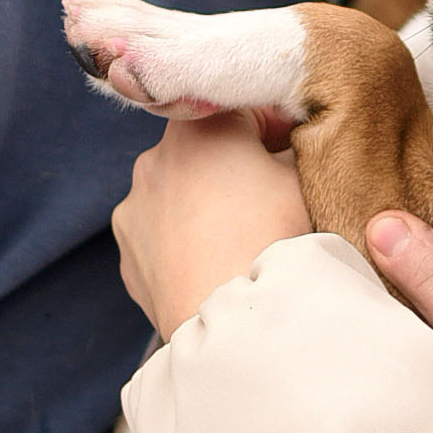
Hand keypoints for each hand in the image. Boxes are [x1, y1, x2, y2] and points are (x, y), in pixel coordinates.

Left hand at [114, 115, 310, 341]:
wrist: (236, 324)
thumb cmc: (275, 241)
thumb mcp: (305, 179)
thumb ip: (296, 147)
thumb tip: (288, 145)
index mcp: (200, 125)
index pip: (246, 108)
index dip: (277, 131)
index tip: (293, 159)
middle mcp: (154, 157)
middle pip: (207, 149)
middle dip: (236, 167)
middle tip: (271, 202)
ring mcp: (134, 206)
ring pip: (179, 191)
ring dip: (205, 202)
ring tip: (240, 240)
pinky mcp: (127, 251)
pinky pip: (160, 233)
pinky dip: (183, 241)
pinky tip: (213, 263)